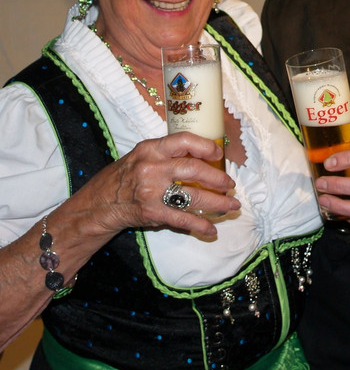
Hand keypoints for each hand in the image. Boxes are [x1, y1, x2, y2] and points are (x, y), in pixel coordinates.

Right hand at [75, 132, 240, 239]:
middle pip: (194, 169)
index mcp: (151, 149)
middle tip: (230, 185)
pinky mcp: (152, 213)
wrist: (99, 203)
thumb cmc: (125, 176)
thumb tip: (202, 158)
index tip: (219, 154)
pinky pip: (183, 219)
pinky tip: (211, 229)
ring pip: (193, 197)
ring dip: (217, 203)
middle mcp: (152, 167)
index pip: (183, 140)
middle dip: (217, 178)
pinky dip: (200, 225)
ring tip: (231, 205)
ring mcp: (152, 191)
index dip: (205, 146)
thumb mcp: (142, 155)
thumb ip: (167, 154)